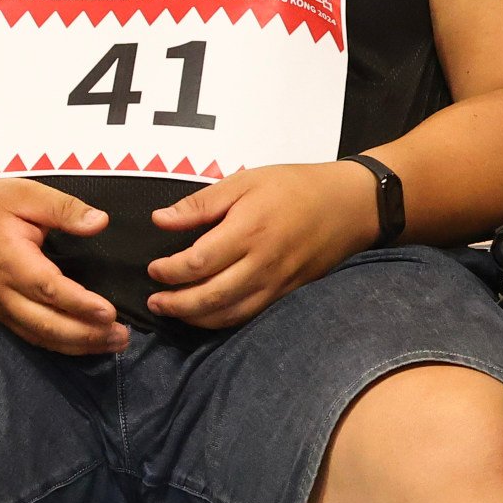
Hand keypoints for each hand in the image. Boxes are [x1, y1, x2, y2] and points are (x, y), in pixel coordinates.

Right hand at [0, 176, 123, 353]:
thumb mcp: (22, 193)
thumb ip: (62, 208)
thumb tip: (99, 222)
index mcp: (9, 259)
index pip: (48, 288)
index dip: (79, 304)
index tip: (110, 312)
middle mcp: (3, 291)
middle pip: (46, 323)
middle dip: (86, 334)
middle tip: (122, 336)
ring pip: (40, 336)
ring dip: (79, 345)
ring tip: (114, 344)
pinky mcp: (0, 315)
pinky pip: (31, 337)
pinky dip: (60, 345)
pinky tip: (86, 344)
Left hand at [143, 161, 377, 327]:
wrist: (348, 205)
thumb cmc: (294, 187)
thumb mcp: (245, 181)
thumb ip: (201, 204)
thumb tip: (160, 220)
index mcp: (248, 231)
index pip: (198, 262)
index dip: (170, 271)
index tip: (153, 269)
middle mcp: (262, 263)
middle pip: (211, 297)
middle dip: (177, 304)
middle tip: (154, 302)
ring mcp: (276, 283)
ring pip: (229, 314)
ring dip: (195, 318)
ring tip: (173, 312)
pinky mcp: (286, 294)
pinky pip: (249, 315)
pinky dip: (222, 321)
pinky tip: (205, 315)